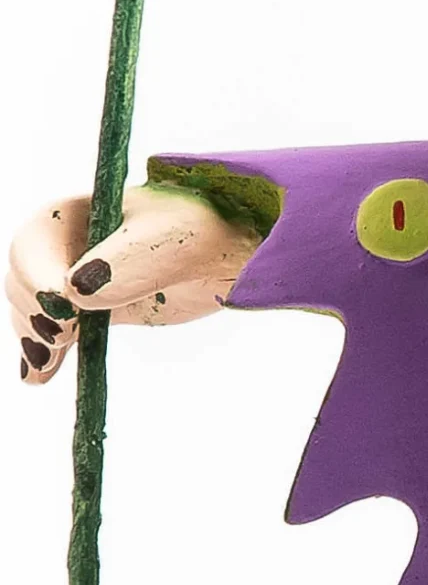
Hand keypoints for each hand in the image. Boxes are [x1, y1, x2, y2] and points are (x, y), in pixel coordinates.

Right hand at [9, 185, 263, 382]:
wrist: (242, 249)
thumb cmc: (211, 228)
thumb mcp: (174, 238)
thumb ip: (127, 261)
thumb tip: (75, 291)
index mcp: (85, 209)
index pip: (37, 239)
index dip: (36, 271)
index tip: (59, 303)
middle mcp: (76, 242)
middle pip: (27, 277)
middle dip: (33, 308)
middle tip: (61, 337)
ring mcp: (85, 276)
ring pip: (38, 308)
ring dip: (35, 336)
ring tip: (47, 362)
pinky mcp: (100, 306)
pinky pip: (61, 329)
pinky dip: (46, 351)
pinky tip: (38, 375)